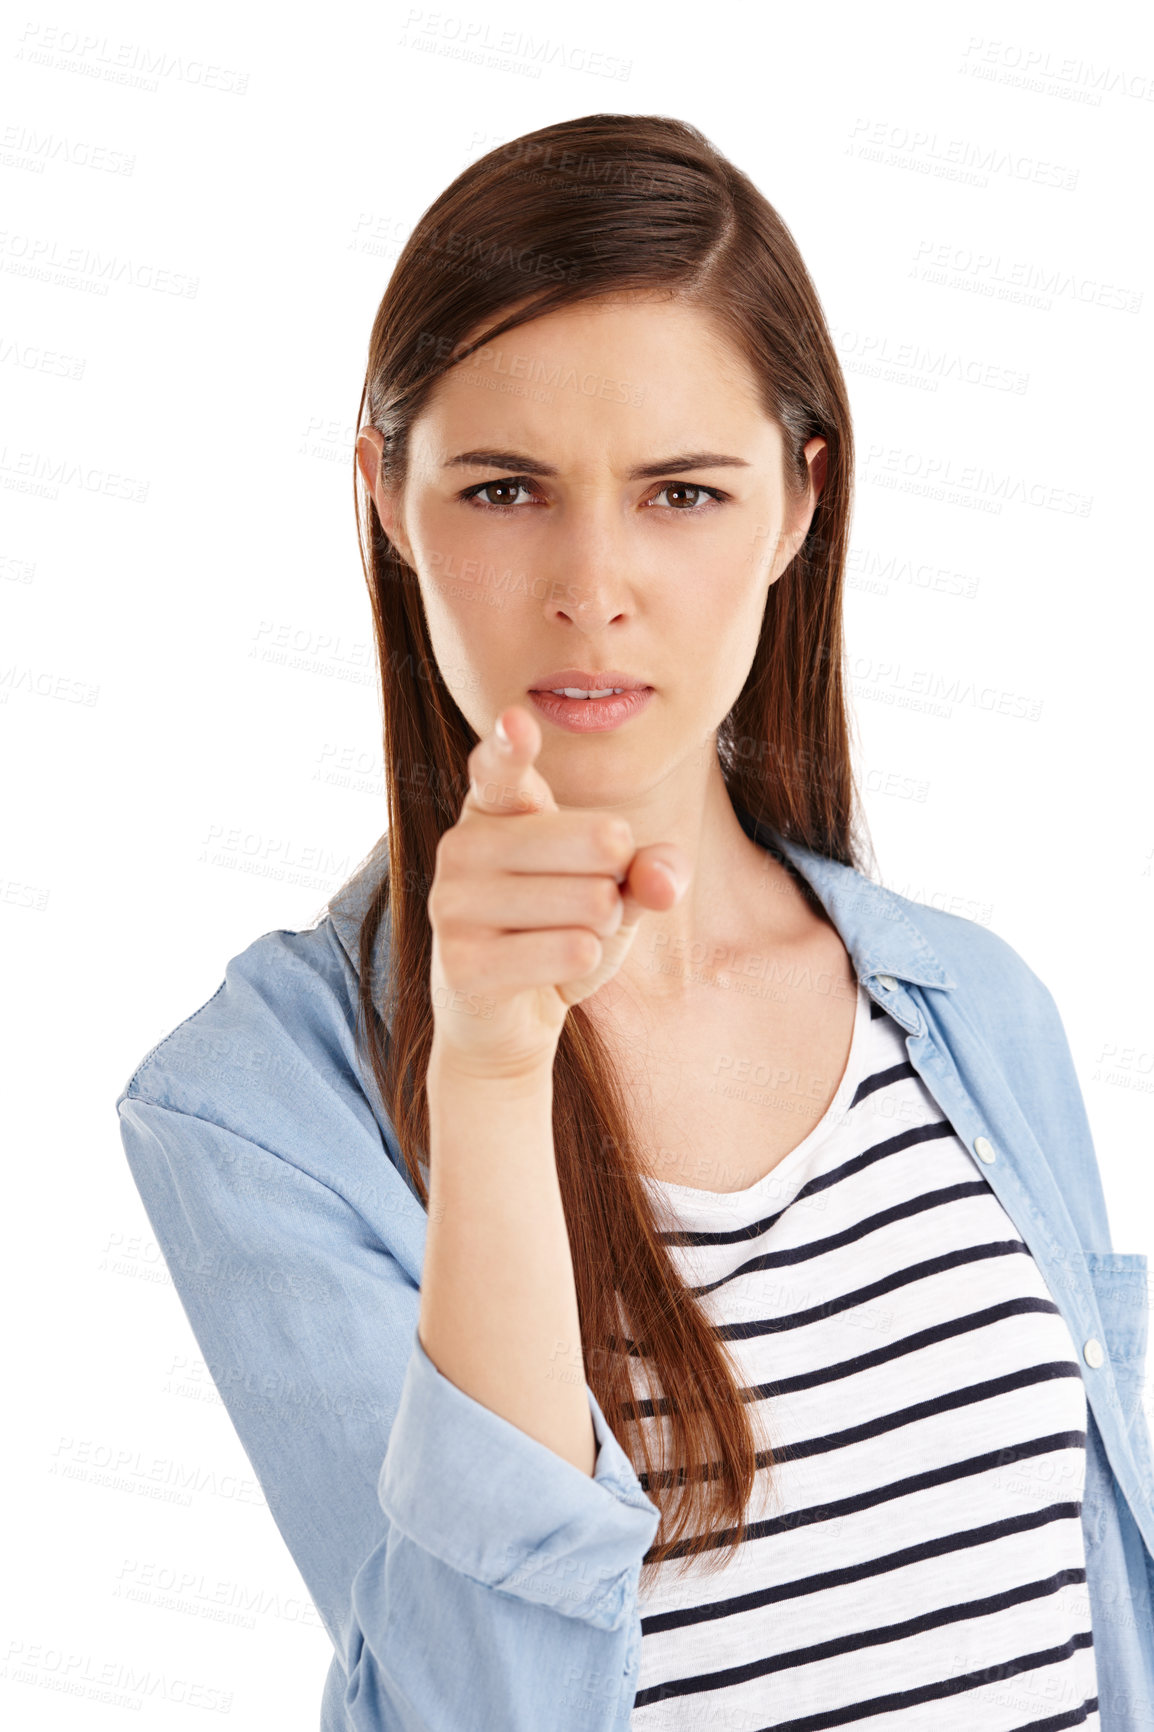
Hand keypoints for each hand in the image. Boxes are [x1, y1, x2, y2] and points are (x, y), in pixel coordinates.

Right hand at [426, 703, 690, 1078]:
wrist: (509, 1021)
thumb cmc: (561, 932)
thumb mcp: (616, 891)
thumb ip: (649, 869)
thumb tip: (662, 878)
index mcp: (496, 808)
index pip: (500, 767)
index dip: (509, 746)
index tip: (518, 721)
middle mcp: (462, 844)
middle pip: (598, 841)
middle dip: (619, 882)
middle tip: (583, 907)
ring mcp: (452, 903)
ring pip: (592, 903)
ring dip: (602, 931)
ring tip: (562, 940)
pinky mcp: (460, 963)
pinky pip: (572, 951)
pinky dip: (585, 965)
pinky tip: (555, 971)